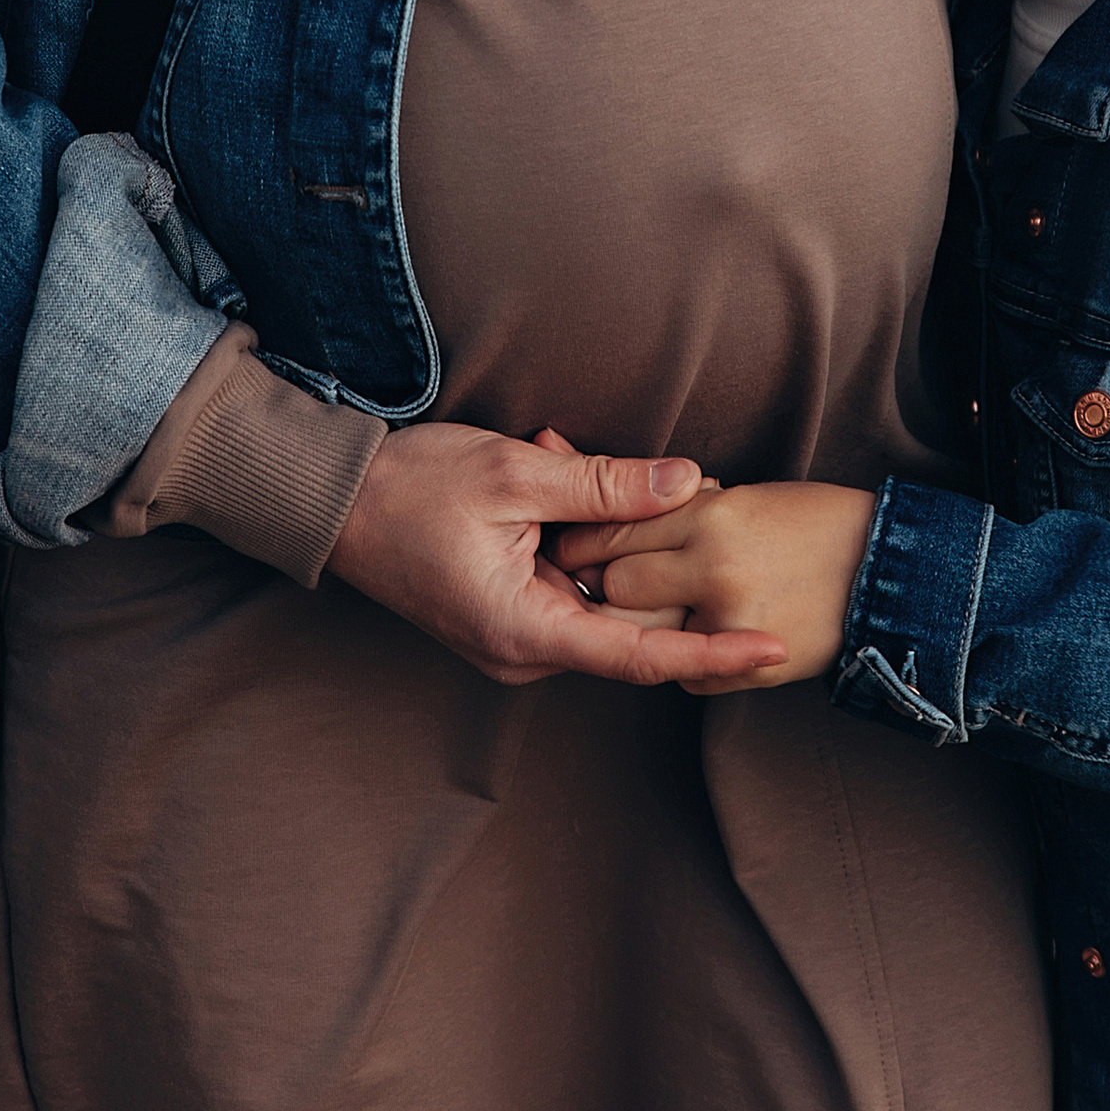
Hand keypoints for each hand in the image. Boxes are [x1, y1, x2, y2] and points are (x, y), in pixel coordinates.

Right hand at [328, 424, 787, 690]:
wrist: (336, 500)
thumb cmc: (412, 488)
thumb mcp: (517, 472)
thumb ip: (608, 484)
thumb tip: (690, 482)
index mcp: (525, 632)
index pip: (644, 658)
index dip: (715, 654)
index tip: (773, 648)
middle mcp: (523, 650)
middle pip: (628, 613)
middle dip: (644, 539)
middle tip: (608, 459)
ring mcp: (516, 635)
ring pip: (601, 587)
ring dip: (597, 519)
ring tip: (550, 452)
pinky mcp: (510, 610)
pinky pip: (571, 576)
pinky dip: (571, 524)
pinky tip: (544, 463)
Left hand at [552, 480, 877, 696]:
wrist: (888, 570)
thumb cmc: (814, 521)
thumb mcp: (743, 496)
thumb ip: (679, 508)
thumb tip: (614, 506)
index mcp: (714, 514)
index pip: (618, 528)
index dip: (587, 535)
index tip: (570, 538)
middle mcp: (715, 567)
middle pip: (619, 584)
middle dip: (604, 581)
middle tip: (595, 576)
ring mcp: (732, 621)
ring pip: (646, 632)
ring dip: (639, 622)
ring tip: (647, 605)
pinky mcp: (750, 664)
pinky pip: (685, 672)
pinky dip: (683, 656)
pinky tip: (696, 633)